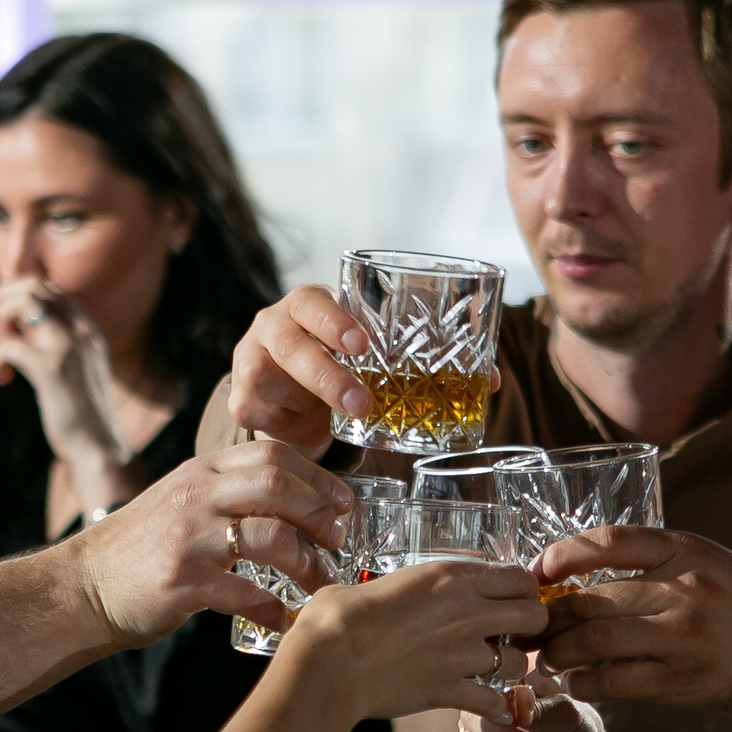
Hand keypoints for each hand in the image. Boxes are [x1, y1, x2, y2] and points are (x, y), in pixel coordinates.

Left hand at [0, 278, 129, 466]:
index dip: (13, 296)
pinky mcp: (52, 370)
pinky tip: (2, 378)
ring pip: (23, 301)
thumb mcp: (69, 368)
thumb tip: (3, 327)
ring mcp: (68, 347)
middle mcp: (80, 329)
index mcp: (86, 327)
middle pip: (31, 285)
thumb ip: (46, 344)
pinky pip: (9, 346)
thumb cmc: (78, 414)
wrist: (99, 450)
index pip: (45, 286)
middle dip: (0, 300)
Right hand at [69, 443, 354, 646]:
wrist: (82, 586)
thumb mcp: (182, 501)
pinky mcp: (182, 581)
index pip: (273, 455)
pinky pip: (246, 593)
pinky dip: (274, 609)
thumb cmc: (142, 549)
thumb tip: (294, 502)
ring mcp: (189, 537)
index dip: (318, 478)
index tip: (343, 503)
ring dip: (306, 563)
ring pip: (271, 536)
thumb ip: (228, 493)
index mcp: (201, 472)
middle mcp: (196, 495)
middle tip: (338, 541)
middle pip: (278, 485)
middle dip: (320, 513)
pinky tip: (284, 620)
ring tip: (319, 583)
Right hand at [223, 284, 499, 452]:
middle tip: (362, 401)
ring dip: (309, 402)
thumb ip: (420, 362)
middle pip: (288, 343)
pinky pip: (260, 414)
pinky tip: (310, 430)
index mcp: (307, 305)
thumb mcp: (372, 354)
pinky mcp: (241, 397)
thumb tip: (490, 381)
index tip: (363, 343)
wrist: (287, 387)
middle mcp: (272, 326)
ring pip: (270, 379)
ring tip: (346, 418)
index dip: (334, 320)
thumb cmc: (340, 362)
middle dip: (325, 374)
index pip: (312, 301)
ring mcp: (250, 360)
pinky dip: (289, 426)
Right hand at [280, 560, 544, 723]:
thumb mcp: (379, 583)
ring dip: (511, 668)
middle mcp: (465, 611)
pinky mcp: (450, 689)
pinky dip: (493, 707)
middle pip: (535, 615)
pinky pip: (494, 702)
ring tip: (491, 669)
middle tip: (510, 635)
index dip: (521, 591)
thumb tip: (391, 591)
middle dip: (529, 627)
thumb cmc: (338, 618)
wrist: (327, 662)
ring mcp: (461, 653)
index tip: (509, 601)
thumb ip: (405, 585)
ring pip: (520, 662)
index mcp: (450, 577)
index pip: (519, 577)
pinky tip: (483, 704)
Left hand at [535, 527, 731, 721]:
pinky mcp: (685, 681)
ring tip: (549, 660)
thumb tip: (595, 578)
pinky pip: (616, 682)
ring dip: (559, 653)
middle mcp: (683, 588)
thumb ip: (665, 566)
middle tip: (531, 629)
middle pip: (590, 597)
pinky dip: (586, 684)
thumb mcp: (718, 566)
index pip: (607, 541)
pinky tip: (578, 685)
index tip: (537, 572)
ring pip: (594, 639)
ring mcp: (683, 636)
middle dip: (549, 617)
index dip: (560, 556)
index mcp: (688, 551)